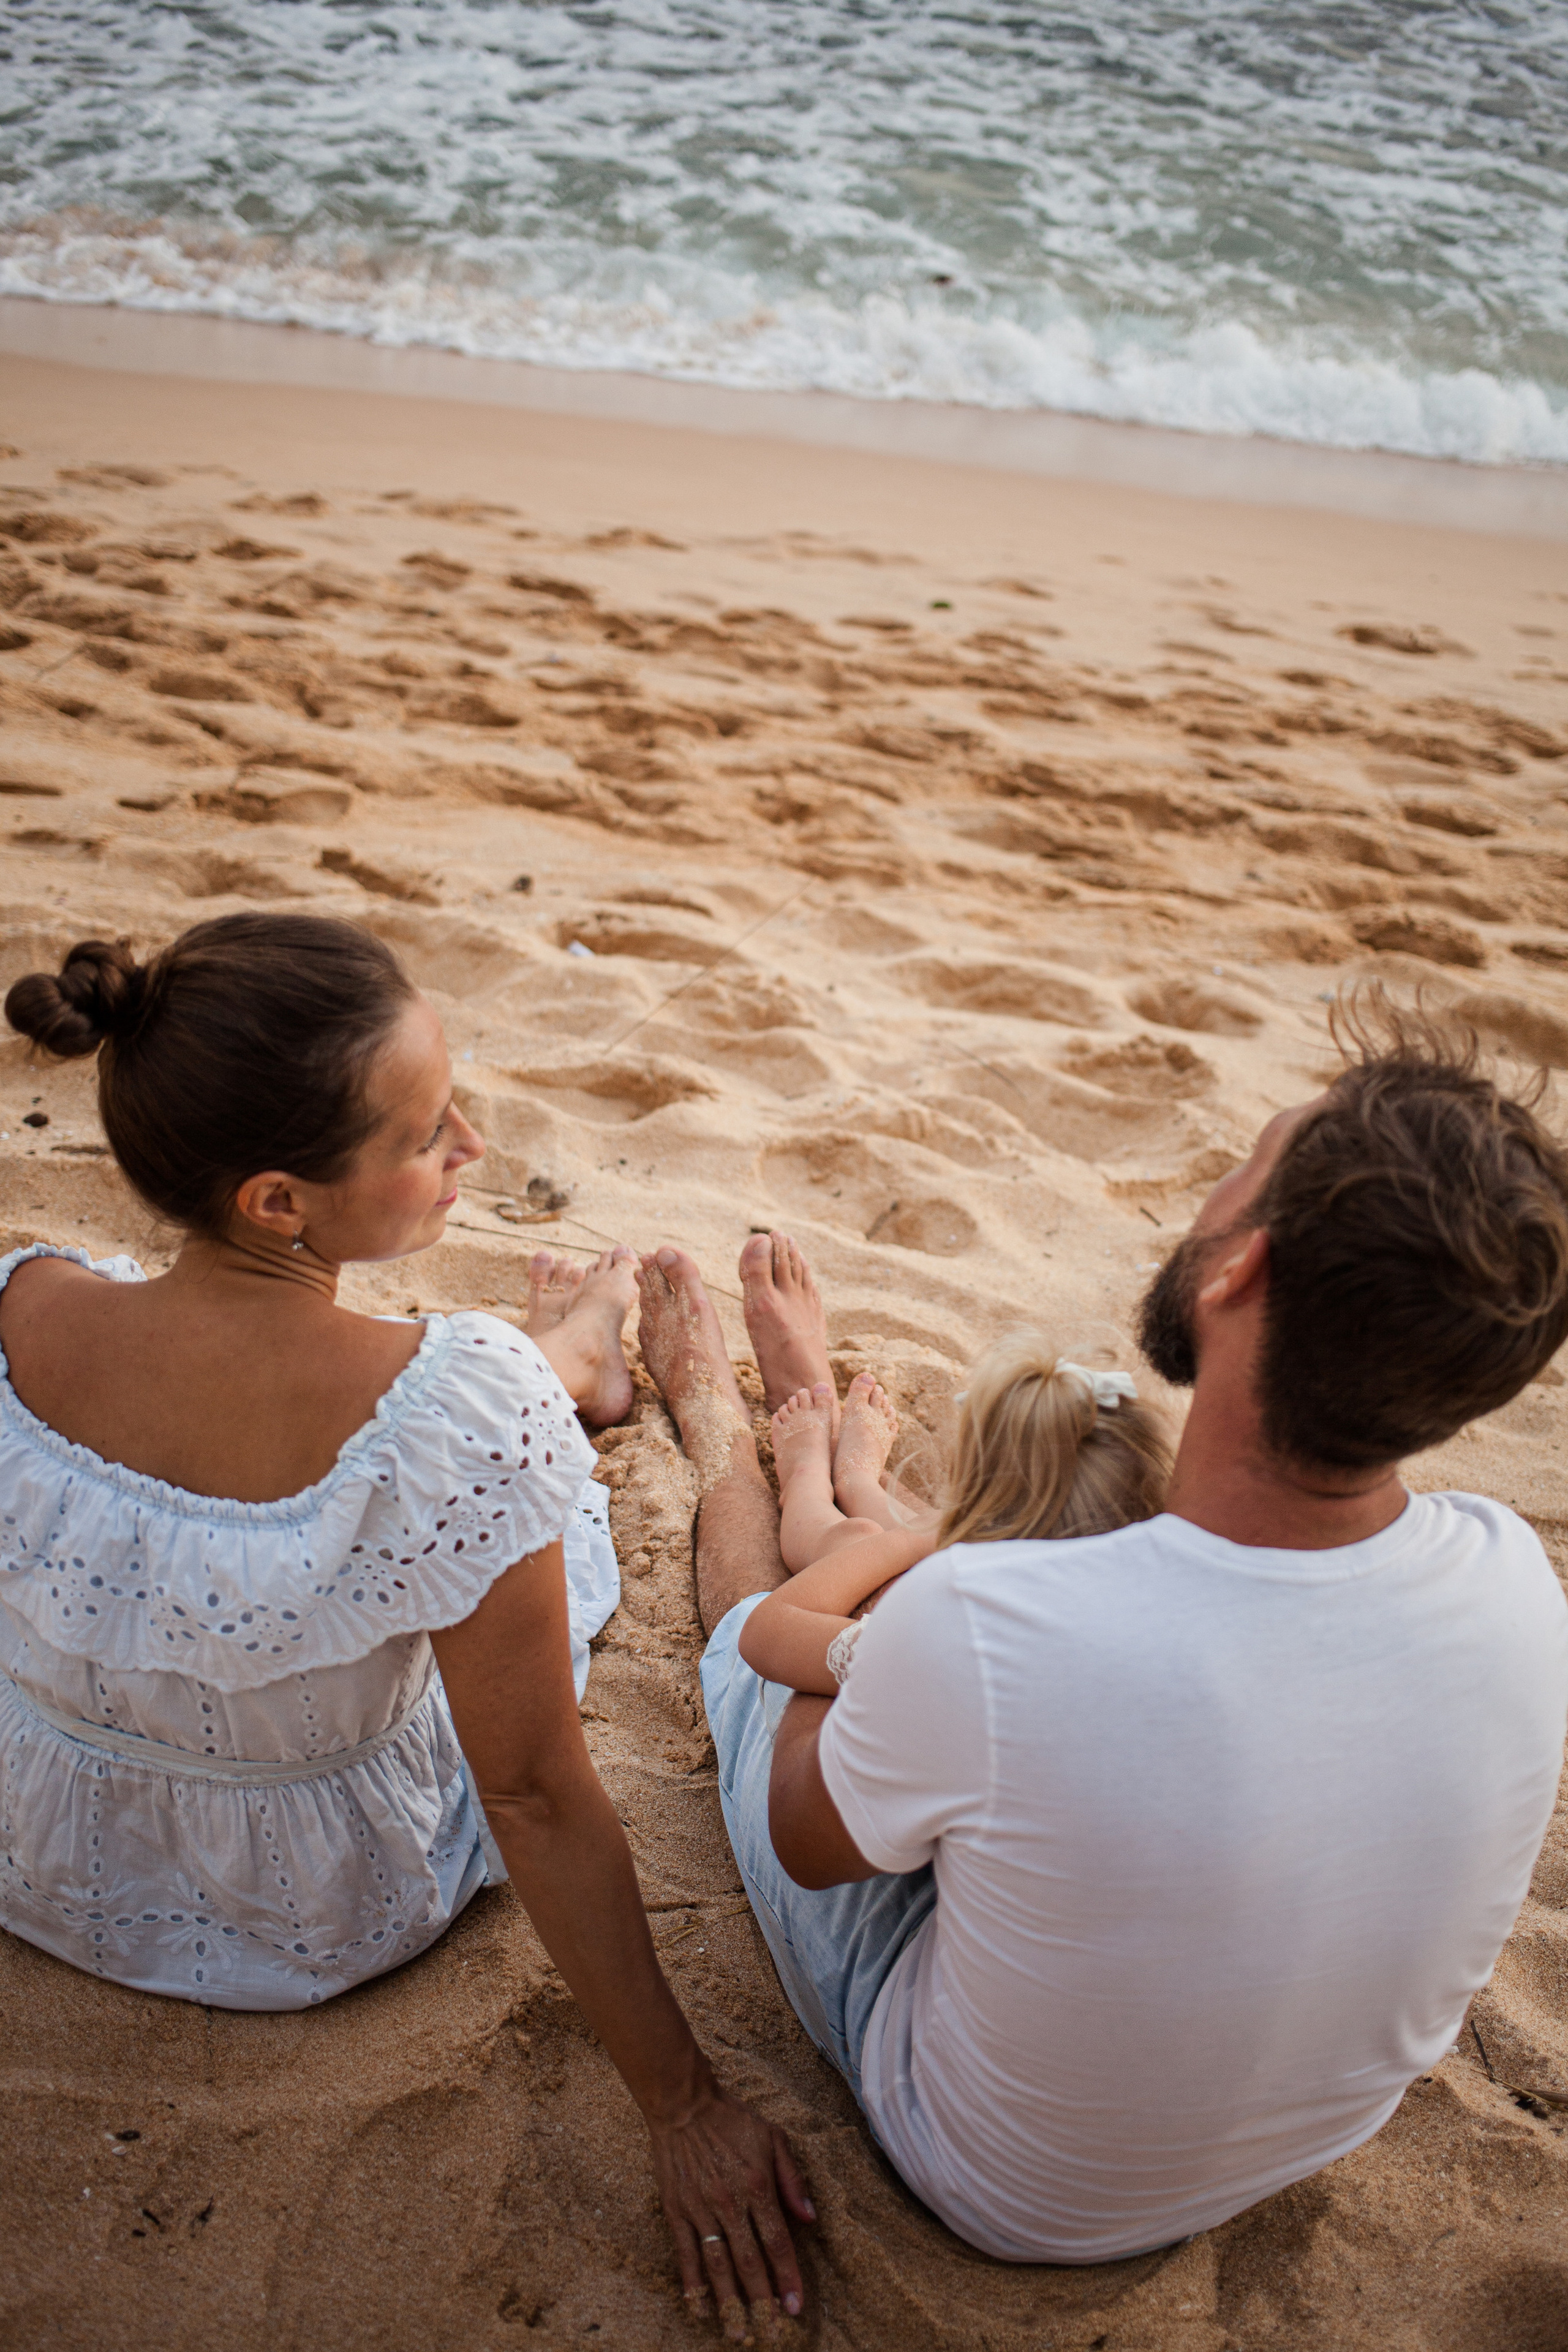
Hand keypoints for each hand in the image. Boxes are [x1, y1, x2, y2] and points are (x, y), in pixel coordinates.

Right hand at [646, 2081, 814, 2338]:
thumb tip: (809, 2219)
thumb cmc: (733, 2119)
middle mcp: (730, 2202)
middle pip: (750, 2262)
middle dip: (763, 2301)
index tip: (796, 2307)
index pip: (778, 2242)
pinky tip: (701, 2308)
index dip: (788, 2277)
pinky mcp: (677, 2210)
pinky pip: (686, 2254)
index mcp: (758, 2185)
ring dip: (730, 2303)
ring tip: (738, 2334)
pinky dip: (693, 2284)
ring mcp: (701, 2208)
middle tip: (771, 2332)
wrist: (683, 2104)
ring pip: (718, 2265)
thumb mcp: (774, 2138)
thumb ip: (793, 2180)